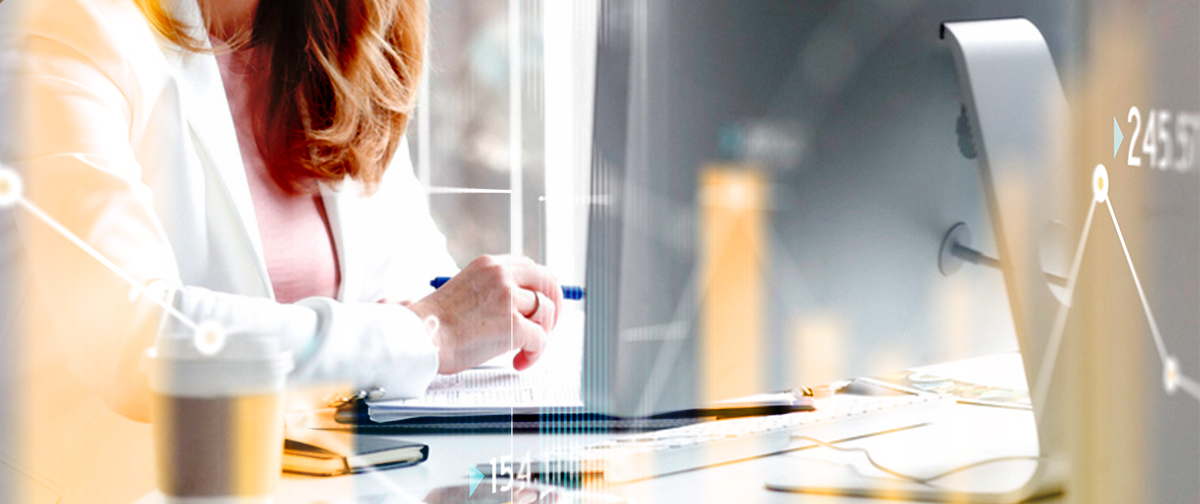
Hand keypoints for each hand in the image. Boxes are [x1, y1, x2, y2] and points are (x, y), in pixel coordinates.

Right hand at [408, 255, 562, 373]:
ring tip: (524, 349)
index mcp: (490, 265)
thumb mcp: (466, 290)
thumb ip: (492, 291)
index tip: (540, 305)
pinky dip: (535, 354)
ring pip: (547, 312)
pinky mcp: (514, 325)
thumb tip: (522, 305)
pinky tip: (519, 362)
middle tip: (548, 327)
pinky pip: (541, 339)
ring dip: (542, 333)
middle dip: (554, 306)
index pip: (531, 267)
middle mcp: (502, 276)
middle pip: (548, 283)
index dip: (541, 288)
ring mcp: (508, 299)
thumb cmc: (436, 323)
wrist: (420, 338)